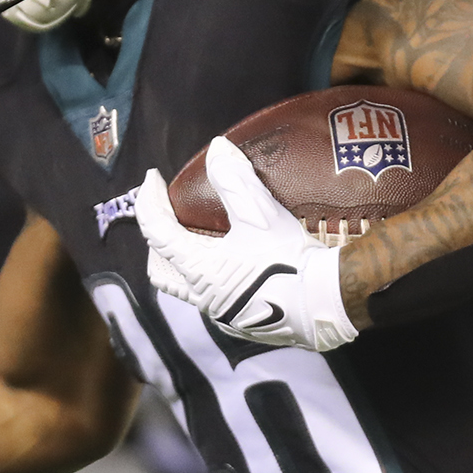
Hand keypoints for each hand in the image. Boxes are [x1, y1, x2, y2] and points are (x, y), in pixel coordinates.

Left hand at [135, 138, 357, 351]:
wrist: (324, 303)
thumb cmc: (288, 259)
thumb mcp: (260, 214)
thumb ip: (234, 179)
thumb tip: (217, 148)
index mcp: (197, 269)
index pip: (156, 231)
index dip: (148, 200)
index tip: (152, 178)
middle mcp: (202, 296)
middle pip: (161, 270)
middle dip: (158, 243)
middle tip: (170, 218)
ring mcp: (222, 314)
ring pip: (187, 288)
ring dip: (185, 264)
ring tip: (202, 241)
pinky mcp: (243, 323)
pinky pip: (215, 299)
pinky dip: (213, 278)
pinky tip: (235, 265)